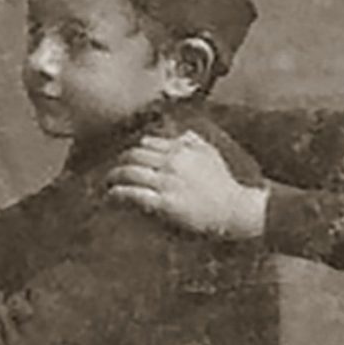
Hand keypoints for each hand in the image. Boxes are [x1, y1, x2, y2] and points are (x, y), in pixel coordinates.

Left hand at [108, 132, 268, 239]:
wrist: (235, 211)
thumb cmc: (224, 185)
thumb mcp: (211, 155)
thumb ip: (193, 141)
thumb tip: (178, 133)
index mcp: (181, 149)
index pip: (147, 142)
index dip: (134, 151)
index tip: (129, 160)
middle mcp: (172, 163)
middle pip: (134, 156)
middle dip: (120, 163)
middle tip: (113, 173)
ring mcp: (168, 183)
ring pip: (130, 173)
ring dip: (114, 178)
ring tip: (108, 185)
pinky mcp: (165, 204)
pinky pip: (133, 194)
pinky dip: (118, 194)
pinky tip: (111, 197)